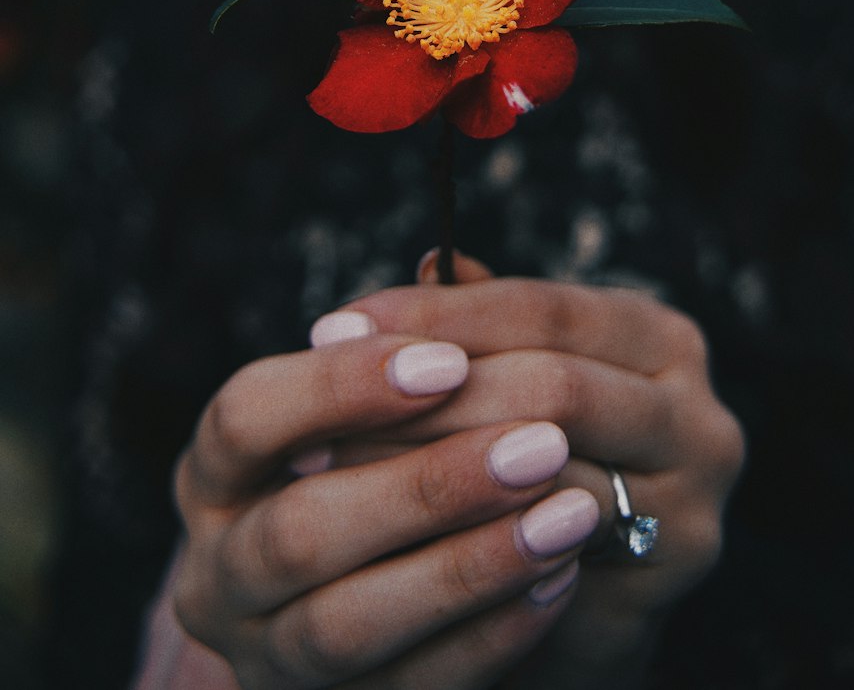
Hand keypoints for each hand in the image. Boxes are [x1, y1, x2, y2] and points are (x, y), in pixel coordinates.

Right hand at [169, 329, 601, 688]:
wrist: (364, 606)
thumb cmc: (370, 468)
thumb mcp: (366, 412)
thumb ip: (407, 350)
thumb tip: (452, 266)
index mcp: (216, 473)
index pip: (245, 416)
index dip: (341, 386)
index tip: (447, 360)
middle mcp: (218, 571)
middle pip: (299, 529)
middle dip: (428, 483)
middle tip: (545, 440)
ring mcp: (264, 656)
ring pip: (347, 624)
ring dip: (470, 565)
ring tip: (573, 513)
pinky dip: (487, 636)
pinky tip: (560, 581)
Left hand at [335, 257, 744, 688]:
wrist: (590, 594)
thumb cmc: (541, 452)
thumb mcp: (519, 371)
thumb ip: (481, 322)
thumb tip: (428, 260)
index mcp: (661, 338)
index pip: (540, 307)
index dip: (433, 314)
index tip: (334, 326)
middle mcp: (699, 418)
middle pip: (550, 386)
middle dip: (427, 395)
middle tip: (322, 411)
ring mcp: (691, 510)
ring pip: (541, 476)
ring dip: (427, 470)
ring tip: (332, 470)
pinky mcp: (655, 598)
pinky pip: (539, 562)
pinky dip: (456, 544)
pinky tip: (382, 541)